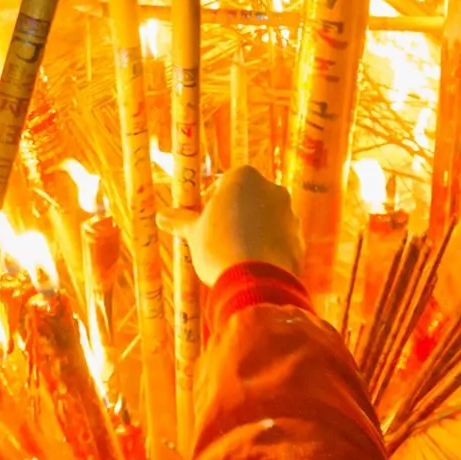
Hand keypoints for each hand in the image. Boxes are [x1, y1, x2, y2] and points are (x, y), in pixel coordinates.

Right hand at [164, 164, 297, 287]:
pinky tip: (254, 267)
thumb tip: (161, 216)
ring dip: (253, 232)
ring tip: (236, 256)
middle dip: (235, 216)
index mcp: (244, 177)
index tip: (203, 221)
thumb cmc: (219, 247)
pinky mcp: (299, 239)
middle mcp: (272, 189)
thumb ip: (180, 221)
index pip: (224, 182)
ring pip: (266, 220)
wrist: (256, 282)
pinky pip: (279, 240)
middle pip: (248, 199)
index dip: (211, 202)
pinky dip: (268, 249)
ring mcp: (289, 214)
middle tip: (218, 239)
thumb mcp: (193, 233)